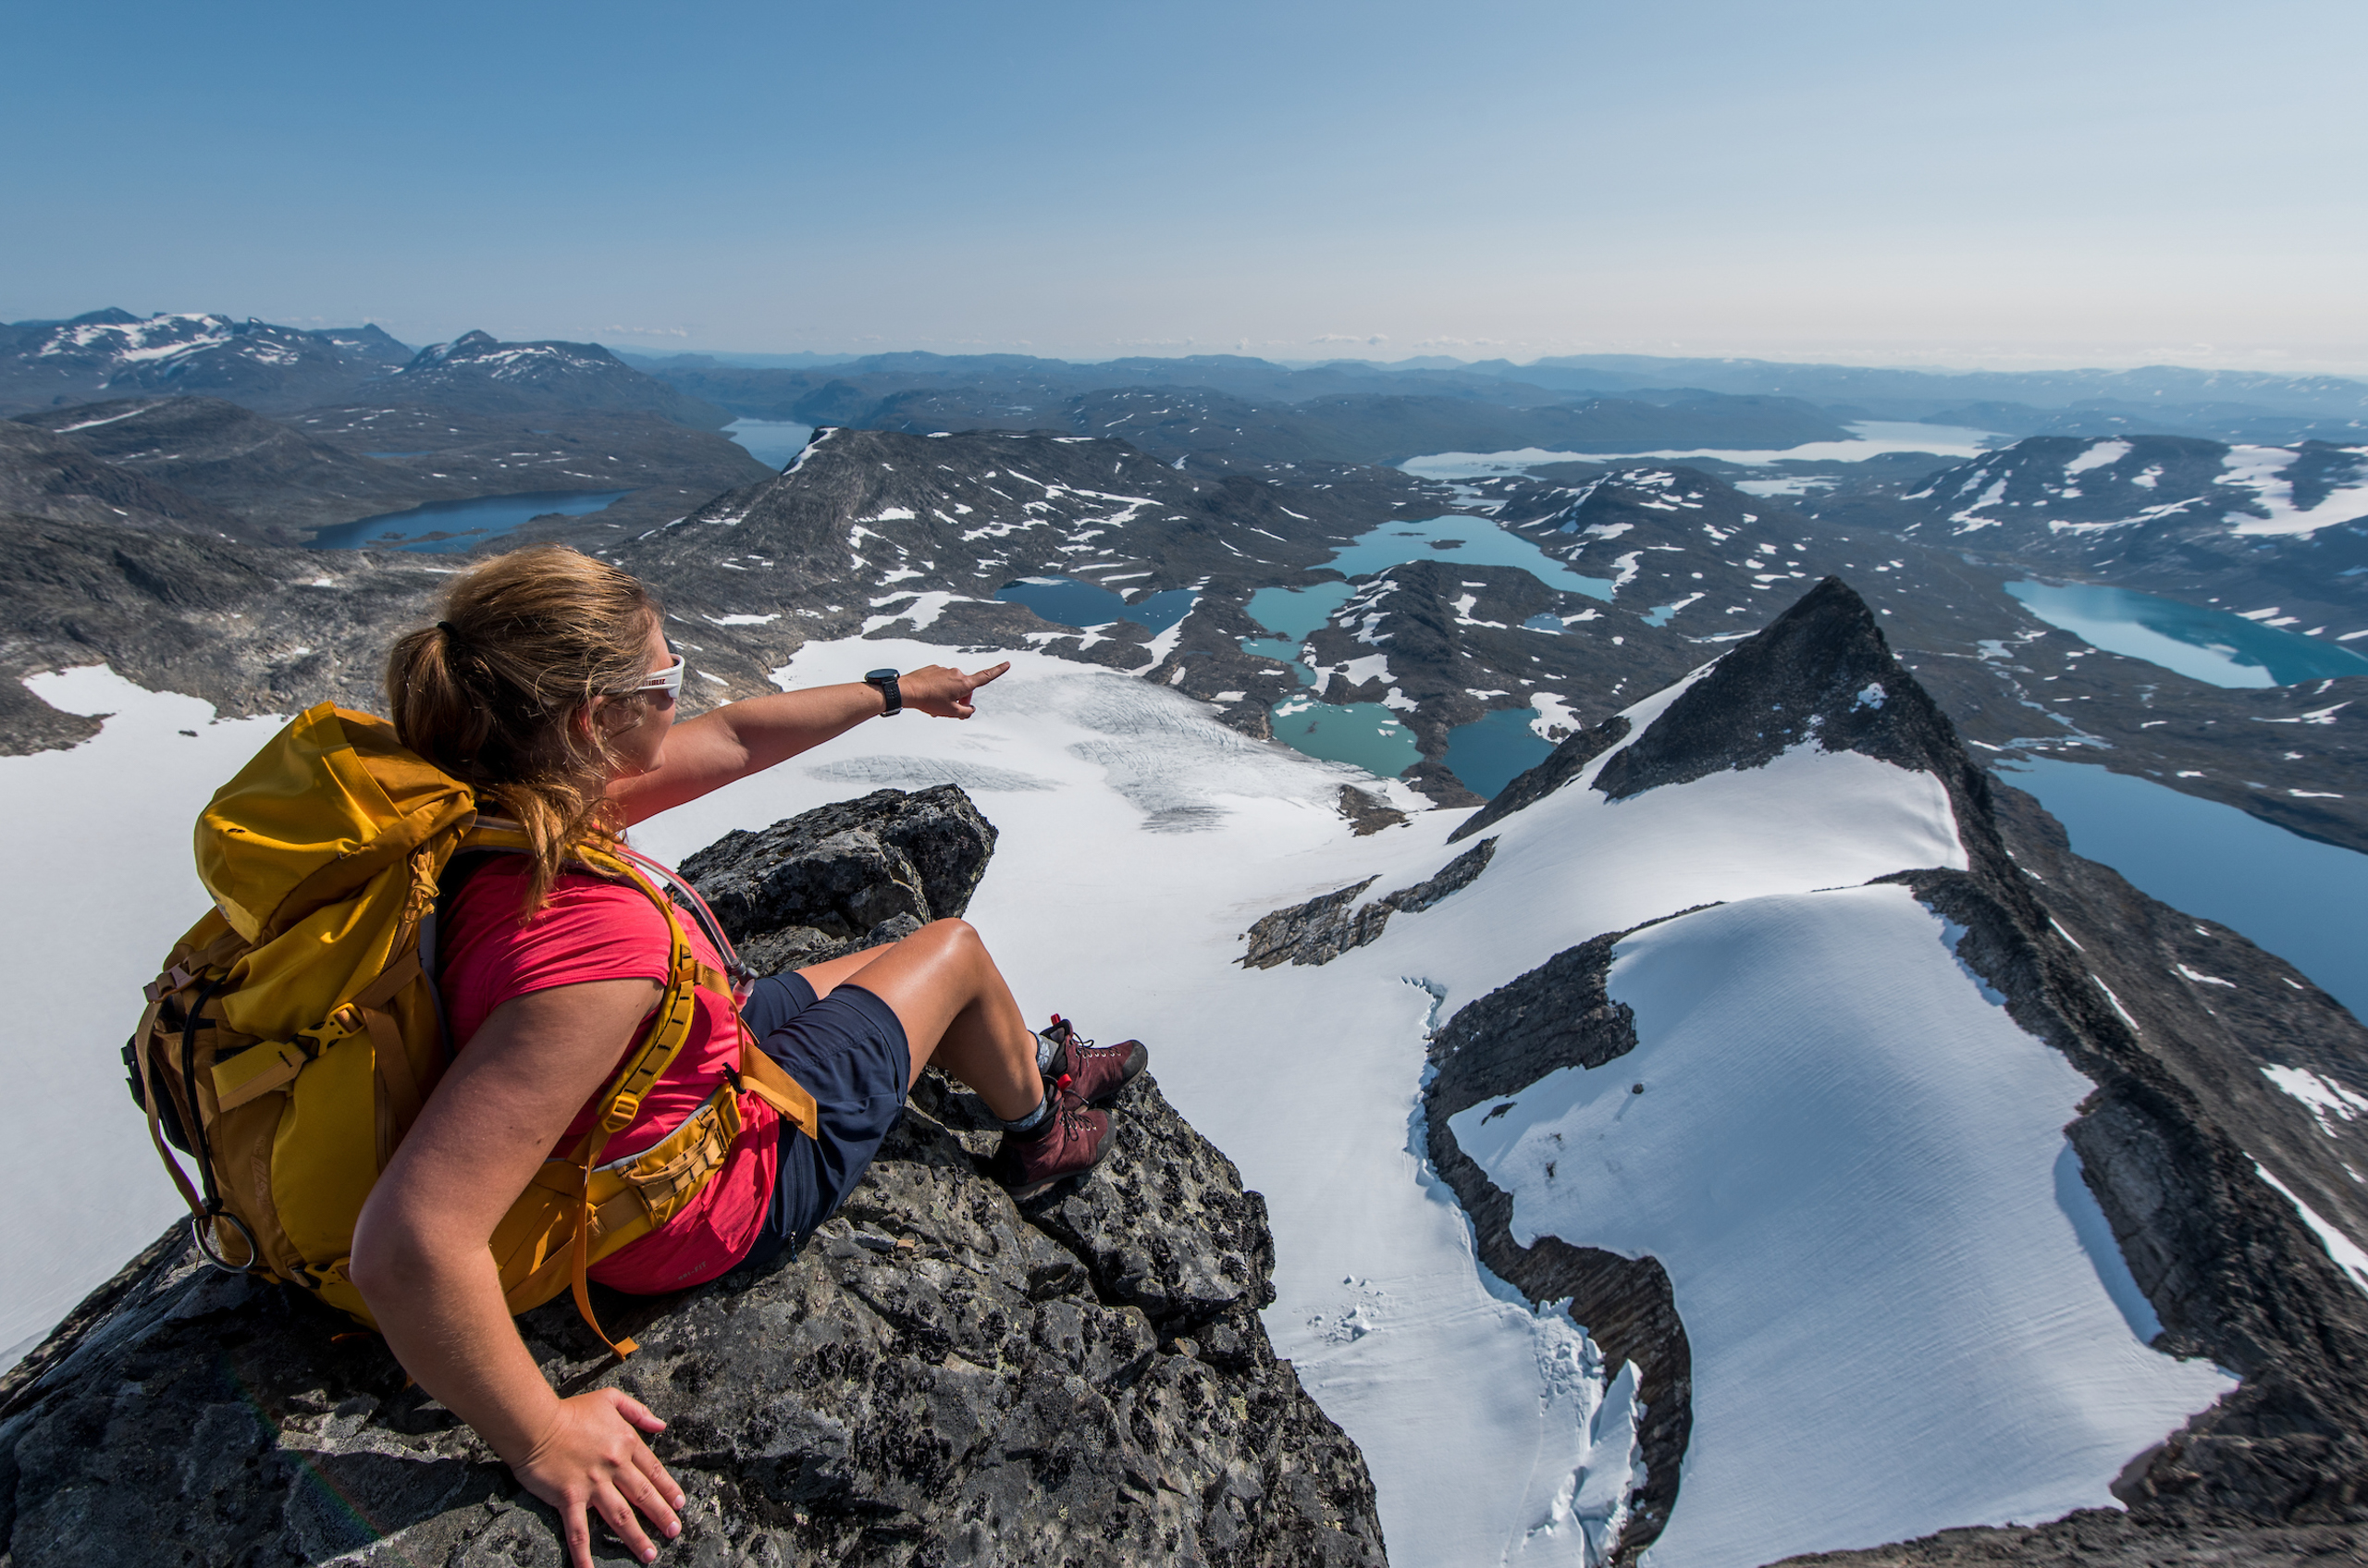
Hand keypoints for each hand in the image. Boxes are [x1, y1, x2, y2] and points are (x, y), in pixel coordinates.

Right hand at [513, 1389, 684, 1567]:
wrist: (535, 1423)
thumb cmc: (570, 1410)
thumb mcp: (610, 1399)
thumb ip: (638, 1411)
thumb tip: (661, 1425)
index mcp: (626, 1443)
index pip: (654, 1470)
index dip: (669, 1489)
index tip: (680, 1504)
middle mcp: (614, 1466)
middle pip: (643, 1495)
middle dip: (662, 1515)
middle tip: (674, 1532)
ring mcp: (593, 1485)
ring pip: (621, 1516)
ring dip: (636, 1537)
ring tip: (649, 1554)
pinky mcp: (570, 1499)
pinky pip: (579, 1531)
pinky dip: (584, 1554)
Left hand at [899, 661, 1008, 718]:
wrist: (908, 690)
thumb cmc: (930, 701)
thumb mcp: (950, 712)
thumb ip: (966, 713)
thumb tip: (970, 709)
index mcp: (963, 683)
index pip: (985, 677)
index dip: (998, 671)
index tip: (1007, 664)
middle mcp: (956, 673)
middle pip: (965, 688)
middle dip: (961, 699)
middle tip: (949, 710)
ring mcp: (944, 669)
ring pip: (951, 685)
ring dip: (948, 695)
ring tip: (934, 705)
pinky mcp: (933, 669)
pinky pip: (940, 680)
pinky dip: (938, 689)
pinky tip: (928, 696)